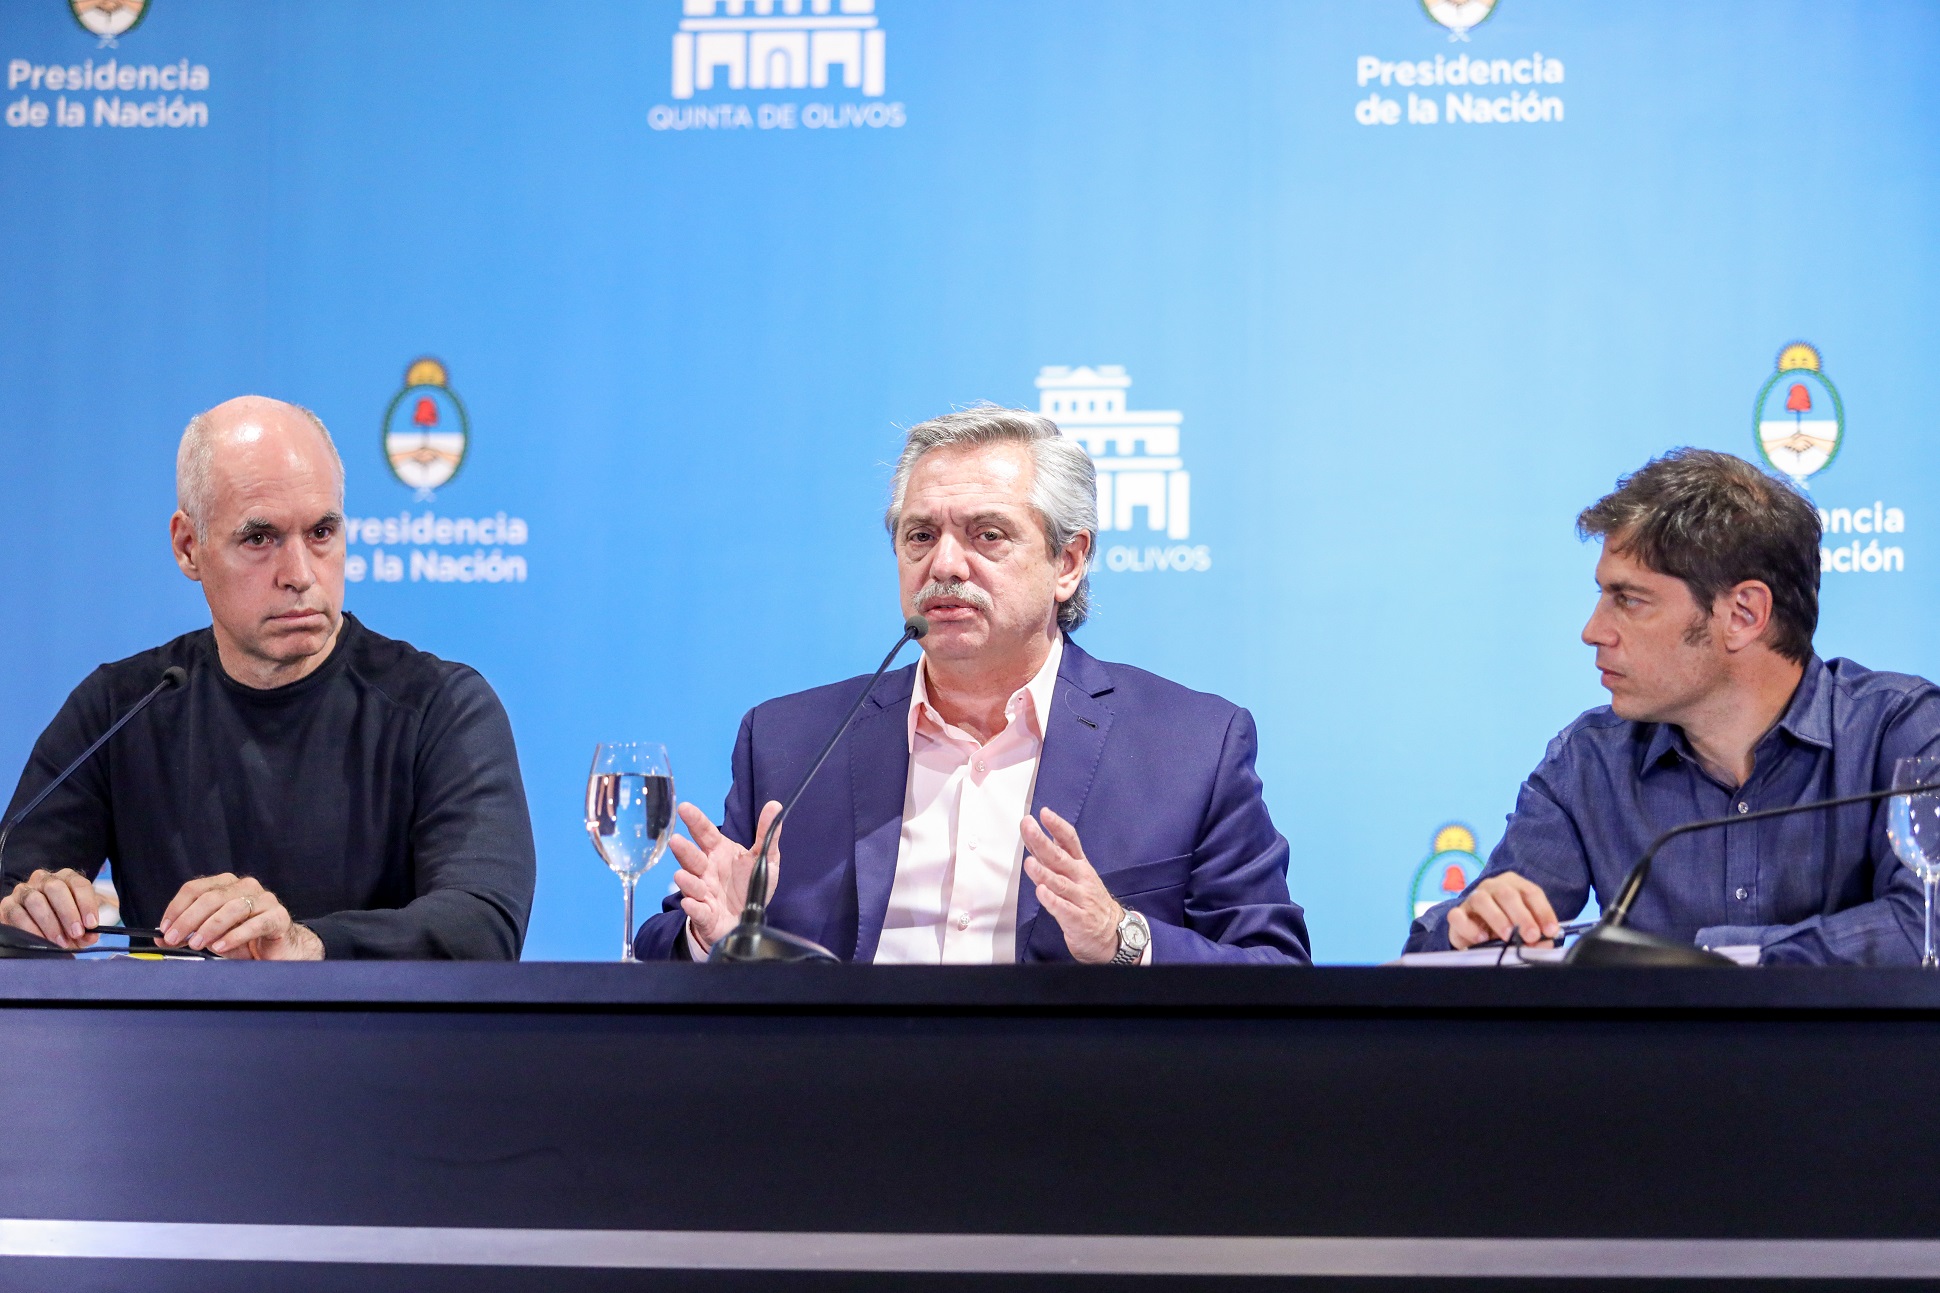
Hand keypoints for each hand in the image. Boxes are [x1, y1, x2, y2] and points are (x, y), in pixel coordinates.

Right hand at [0, 868, 100, 948]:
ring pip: (35, 900)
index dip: (86, 903)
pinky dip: (31, 929)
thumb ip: (87, 932)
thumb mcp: (79, 927)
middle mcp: (44, 879)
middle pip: (56, 888)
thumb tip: (90, 937)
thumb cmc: (65, 925)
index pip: (78, 884)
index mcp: (66, 878)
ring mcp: (23, 891)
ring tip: (60, 941)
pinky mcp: (8, 905)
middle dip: (68, 913)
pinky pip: (18, 914)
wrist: (39, 932)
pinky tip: (41, 941)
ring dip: (50, 923)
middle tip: (76, 933)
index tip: (91, 924)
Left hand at [159, 874, 322, 959]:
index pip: (195, 888)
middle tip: (175, 939)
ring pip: (232, 908)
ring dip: (210, 927)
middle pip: (211, 897)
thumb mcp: (210, 936)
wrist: (277, 951)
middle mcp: (245, 886)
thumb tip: (160, 939)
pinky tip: (220, 946)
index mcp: (226, 885)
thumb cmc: (243, 940)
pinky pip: (255, 923)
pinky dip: (234, 936)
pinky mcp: (278, 916)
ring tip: (197, 944)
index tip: (165, 928)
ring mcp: (265, 899)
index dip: (177, 908)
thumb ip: (188, 934)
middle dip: (189, 920)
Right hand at [668, 800, 781, 955]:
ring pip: (691, 884)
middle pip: (692, 858)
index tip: (684, 808)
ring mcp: (703, 892)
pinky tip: (690, 903)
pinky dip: (693, 907)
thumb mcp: (763, 858)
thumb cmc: (749, 884)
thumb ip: (767, 834)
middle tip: (675, 840)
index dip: (695, 821)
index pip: (705, 833)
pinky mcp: (705, 914)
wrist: (746, 918)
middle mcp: (707, 870)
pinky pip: (697, 910)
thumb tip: (775, 805)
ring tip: (681, 875)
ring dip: (687, 880)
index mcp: (719, 852)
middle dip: (684, 850)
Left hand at [1022, 808, 1126, 964]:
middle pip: (1060, 858)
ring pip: (1060, 884)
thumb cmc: (1087, 899)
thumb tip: (1038, 833)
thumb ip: (1057, 855)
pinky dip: (1052, 901)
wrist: (1112, 932)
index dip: (1057, 826)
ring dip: (1043, 873)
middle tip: (1028, 826)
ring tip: (1029, 862)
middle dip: (1042, 841)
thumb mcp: (1077, 873)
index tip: (1044, 812)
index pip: (1070, 841)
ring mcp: (1080, 898)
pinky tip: (1041, 892)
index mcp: (1080, 865)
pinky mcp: (1078, 919)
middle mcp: (1080, 878)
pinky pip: (1063, 909)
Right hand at [1446, 872, 1560, 949]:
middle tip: (1531, 935)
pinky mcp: (1457, 914)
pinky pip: (1457, 916)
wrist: (1477, 930)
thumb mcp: (1524, 929)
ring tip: (1508, 936)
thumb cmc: (1507, 926)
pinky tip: (1482, 938)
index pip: (1531, 892)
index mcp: (1514, 885)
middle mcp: (1493, 887)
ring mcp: (1472, 898)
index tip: (1550, 931)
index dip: (1543, 911)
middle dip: (1522, 916)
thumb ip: (1535, 936)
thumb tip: (1545, 943)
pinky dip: (1469, 927)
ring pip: (1481, 900)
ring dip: (1497, 918)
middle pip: (1507, 893)